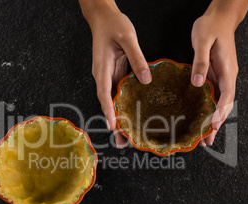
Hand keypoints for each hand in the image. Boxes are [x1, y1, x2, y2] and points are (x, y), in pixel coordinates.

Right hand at [84, 4, 151, 147]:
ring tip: (126, 137)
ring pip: (111, 101)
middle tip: (121, 142)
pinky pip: (117, 93)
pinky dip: (121, 106)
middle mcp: (102, 75)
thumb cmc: (113, 24)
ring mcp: (107, 75)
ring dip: (117, 118)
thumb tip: (145, 79)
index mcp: (102, 68)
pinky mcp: (113, 73)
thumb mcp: (127, 37)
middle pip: (107, 103)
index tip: (113, 126)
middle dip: (113, 123)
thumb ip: (136, 58)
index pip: (104, 93)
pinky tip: (130, 116)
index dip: (108, 110)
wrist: (102, 16)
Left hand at [191, 14, 237, 145]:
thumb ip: (201, 62)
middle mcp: (228, 76)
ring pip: (220, 103)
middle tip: (207, 140)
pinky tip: (202, 117)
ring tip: (205, 136)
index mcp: (228, 70)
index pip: (226, 96)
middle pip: (224, 105)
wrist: (219, 18)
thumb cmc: (211, 27)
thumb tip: (197, 82)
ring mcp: (223, 76)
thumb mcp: (203, 42)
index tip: (213, 125)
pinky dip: (209, 109)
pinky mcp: (216, 75)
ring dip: (213, 119)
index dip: (220, 112)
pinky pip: (214, 96)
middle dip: (217, 123)